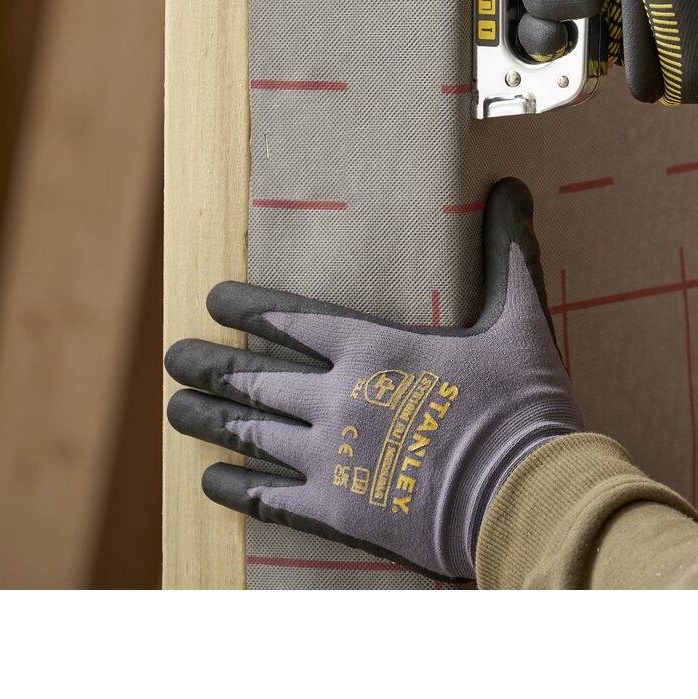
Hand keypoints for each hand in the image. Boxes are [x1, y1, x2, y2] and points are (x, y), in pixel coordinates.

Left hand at [165, 180, 579, 582]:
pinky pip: (267, 497)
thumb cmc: (523, 402)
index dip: (248, 309)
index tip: (212, 300)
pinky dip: (234, 486)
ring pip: (250, 432)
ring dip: (208, 419)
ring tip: (174, 410)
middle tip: (175, 357)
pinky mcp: (336, 511)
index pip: (294, 320)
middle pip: (256, 376)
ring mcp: (331, 458)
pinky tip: (210, 480)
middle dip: (210, 365)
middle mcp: (339, 398)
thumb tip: (511, 187)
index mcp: (376, 348)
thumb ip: (507, 252)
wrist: (522, 492)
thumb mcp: (521, 318)